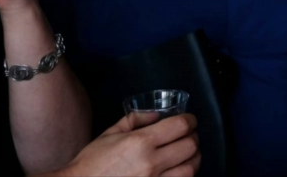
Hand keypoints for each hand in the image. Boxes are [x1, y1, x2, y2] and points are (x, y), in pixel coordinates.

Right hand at [58, 114, 199, 176]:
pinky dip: (184, 176)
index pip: (179, 126)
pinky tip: (179, 171)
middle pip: (189, 147)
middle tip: (190, 135)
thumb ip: (135, 120)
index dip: (190, 120)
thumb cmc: (93, 162)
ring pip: (190, 170)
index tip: (190, 120)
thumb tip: (157, 115)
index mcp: (141, 142)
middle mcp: (152, 163)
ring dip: (194, 160)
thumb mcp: (110, 133)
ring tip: (189, 155)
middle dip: (193, 137)